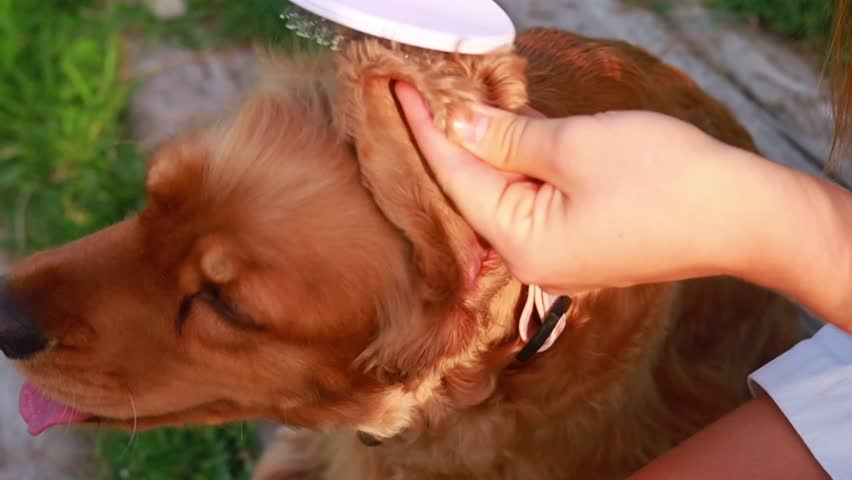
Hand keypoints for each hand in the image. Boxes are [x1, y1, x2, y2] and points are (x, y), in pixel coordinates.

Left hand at [394, 82, 762, 294]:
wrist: (744, 217)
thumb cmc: (666, 181)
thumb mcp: (575, 146)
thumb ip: (508, 138)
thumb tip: (461, 124)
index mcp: (522, 245)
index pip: (455, 179)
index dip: (426, 131)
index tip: (400, 93)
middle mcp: (532, 264)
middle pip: (474, 194)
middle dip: (451, 142)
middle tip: (425, 95)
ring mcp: (557, 261)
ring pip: (503, 199)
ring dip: (484, 154)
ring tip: (456, 111)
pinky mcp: (580, 248)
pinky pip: (531, 207)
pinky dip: (515, 172)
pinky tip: (503, 142)